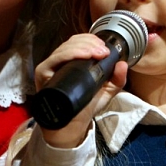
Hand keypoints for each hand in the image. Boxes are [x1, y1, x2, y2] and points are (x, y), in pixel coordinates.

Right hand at [34, 34, 127, 148]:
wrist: (73, 125)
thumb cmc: (85, 106)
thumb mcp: (106, 91)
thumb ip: (117, 79)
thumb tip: (123, 64)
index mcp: (72, 61)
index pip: (78, 42)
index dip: (91, 40)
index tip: (105, 47)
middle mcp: (60, 61)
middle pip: (72, 42)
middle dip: (90, 43)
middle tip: (104, 51)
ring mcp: (50, 66)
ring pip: (65, 48)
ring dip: (84, 47)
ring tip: (98, 53)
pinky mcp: (43, 73)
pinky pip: (55, 58)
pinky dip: (70, 53)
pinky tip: (84, 55)